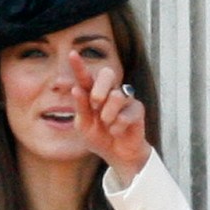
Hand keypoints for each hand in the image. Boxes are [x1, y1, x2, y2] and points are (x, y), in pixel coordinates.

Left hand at [70, 51, 151, 184]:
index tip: (72, 54)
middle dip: (100, 88)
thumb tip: (77, 89)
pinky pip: (127, 114)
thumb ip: (80, 108)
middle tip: (95, 104)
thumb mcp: (83, 126)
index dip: (79, 66)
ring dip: (108, 114)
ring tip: (107, 124)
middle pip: (107, 73)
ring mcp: (125, 99)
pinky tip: (116, 132)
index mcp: (93, 94)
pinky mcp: (137, 110)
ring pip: (117, 95)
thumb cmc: (99, 138)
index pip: (86, 77)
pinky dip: (117, 126)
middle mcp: (110, 92)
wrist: (117, 155)